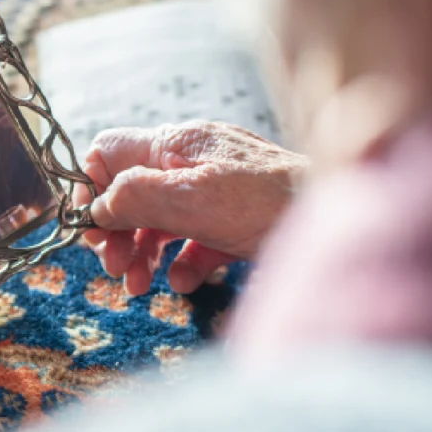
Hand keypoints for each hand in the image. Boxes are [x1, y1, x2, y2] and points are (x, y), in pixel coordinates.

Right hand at [73, 121, 308, 295]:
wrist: (340, 217)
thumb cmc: (265, 201)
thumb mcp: (189, 196)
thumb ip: (135, 196)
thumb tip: (100, 207)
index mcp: (176, 144)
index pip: (110, 152)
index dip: (92, 188)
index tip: (91, 226)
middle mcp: (192, 162)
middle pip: (131, 195)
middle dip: (116, 233)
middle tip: (113, 266)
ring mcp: (214, 192)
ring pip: (159, 222)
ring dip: (141, 254)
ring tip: (138, 287)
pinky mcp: (236, 222)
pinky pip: (194, 242)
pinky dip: (182, 263)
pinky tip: (184, 282)